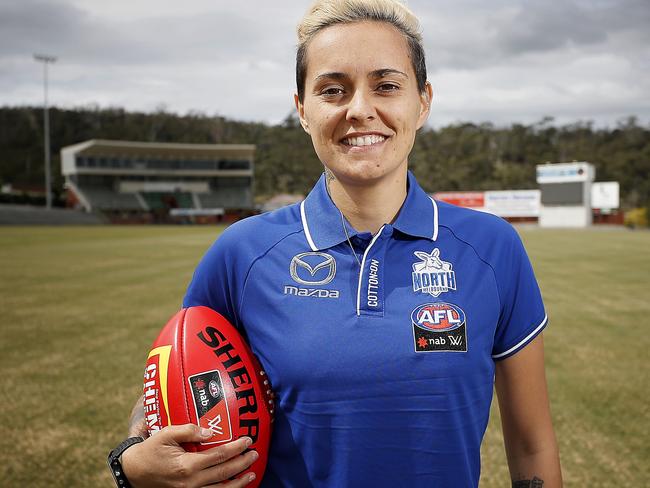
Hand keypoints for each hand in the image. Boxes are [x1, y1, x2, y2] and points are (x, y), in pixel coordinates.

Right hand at [121, 424, 257, 487]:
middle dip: (242, 464)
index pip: (219, 455)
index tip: (247, 440)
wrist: (134, 472)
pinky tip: (234, 486)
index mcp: (186, 464)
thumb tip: (209, 431)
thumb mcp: (166, 434)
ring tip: (251, 474)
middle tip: (255, 454)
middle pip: (224, 473)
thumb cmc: (151, 449)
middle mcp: (190, 481)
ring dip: (238, 483)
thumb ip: (188, 430)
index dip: (236, 448)